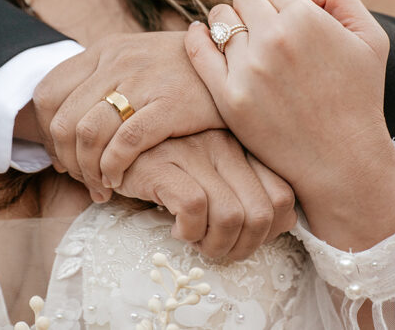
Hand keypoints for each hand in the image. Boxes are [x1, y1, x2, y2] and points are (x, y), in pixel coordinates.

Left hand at [30, 31, 224, 200]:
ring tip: (101, 186)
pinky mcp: (171, 102)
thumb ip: (106, 83)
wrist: (240, 59)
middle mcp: (117, 60)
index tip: (62, 156)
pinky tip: (120, 180)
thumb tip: (69, 128)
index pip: (47, 92)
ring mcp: (143, 79)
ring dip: (87, 170)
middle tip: (80, 179)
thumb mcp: (140, 62)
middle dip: (65, 159)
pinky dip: (113, 167)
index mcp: (105, 50)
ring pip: (87, 132)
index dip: (46, 132)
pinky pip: (124, 142)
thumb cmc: (186, 72)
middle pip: (62, 119)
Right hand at [114, 130, 296, 259]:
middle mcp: (223, 144)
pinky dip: (190, 231)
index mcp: (242, 146)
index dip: (270, 231)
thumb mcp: (213, 173)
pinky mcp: (162, 164)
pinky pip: (194, 207)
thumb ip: (249, 189)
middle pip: (262, 212)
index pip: (283, 196)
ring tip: (196, 242)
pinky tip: (176, 229)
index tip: (244, 239)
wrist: (111, 145)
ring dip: (216, 245)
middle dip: (244, 247)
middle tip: (218, 249)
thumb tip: (283, 221)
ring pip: (232, 215)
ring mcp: (193, 152)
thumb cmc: (169, 166)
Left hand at [185, 0, 394, 248]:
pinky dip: (198, 38)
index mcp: (307, 19)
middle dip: (255, 11)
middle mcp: (274, 39)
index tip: (291, 26)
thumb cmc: (360, 96)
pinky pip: (198, 50)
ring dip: (231, 25)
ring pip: (220, 20)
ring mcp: (248, 70)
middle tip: (267, 35)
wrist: (344, 161)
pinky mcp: (228, 98)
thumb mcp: (370, 36)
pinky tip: (202, 36)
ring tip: (246, 44)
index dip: (284, 4)